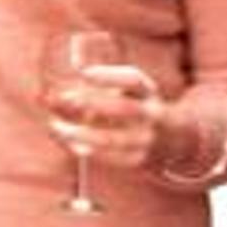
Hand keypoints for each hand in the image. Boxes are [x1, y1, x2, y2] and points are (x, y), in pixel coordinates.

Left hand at [43, 61, 166, 168]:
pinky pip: (109, 158)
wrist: (168, 137)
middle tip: (66, 97)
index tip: (83, 74)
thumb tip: (66, 68)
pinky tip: (68, 142)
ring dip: (81, 133)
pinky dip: (86, 150)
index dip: (110, 76)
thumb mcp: (125, 87)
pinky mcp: (137, 158)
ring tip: (57, 126)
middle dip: (93, 102)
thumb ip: (98, 79)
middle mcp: (151, 114)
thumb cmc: (131, 103)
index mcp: (148, 92)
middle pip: (125, 108)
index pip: (134, 80)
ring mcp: (146, 138)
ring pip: (113, 139)